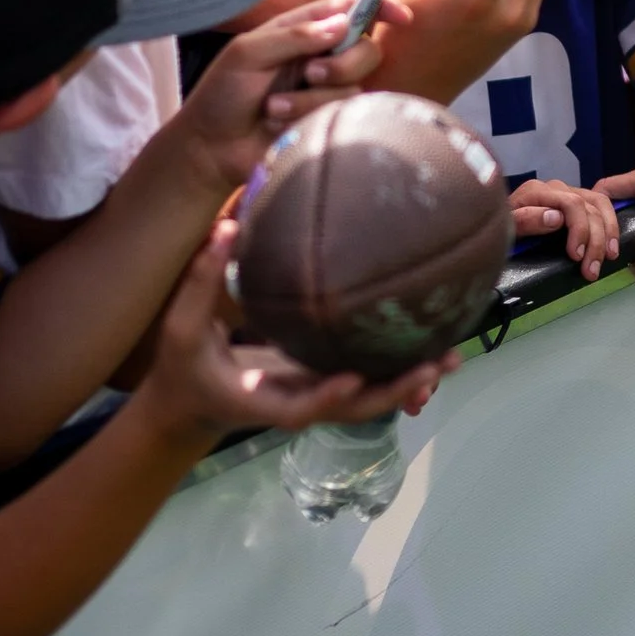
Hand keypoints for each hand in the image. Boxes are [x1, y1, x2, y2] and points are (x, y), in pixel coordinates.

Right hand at [135, 221, 453, 452]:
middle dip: (396, 390)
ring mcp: (314, 396)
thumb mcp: (180, 327)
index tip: (354, 378)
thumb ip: (201, 280)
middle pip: (354, 407)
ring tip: (453, 357)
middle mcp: (298, 403)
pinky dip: (397, 369)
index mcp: (263, 400)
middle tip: (437, 364)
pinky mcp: (322, 385)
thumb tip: (226, 228)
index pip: (301, 406)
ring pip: (369, 397)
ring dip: (410, 381)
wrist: (187, 402)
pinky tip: (430, 343)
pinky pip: (366, 380)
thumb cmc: (183, 365)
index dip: (328, 395)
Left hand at [169, 0, 390, 194]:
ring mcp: (327, 92)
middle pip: (367, 49)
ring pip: (353, 87)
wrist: (211, 148)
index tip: (400, 16)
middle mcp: (323, 57)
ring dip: (310, 99)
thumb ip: (293, 34)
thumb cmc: (222, 94)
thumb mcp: (247, 53)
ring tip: (273, 109)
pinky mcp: (327, 122)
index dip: (379, 6)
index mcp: (303, 30)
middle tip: (310, 74)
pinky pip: (340, 115)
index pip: (351, 8)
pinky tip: (279, 125)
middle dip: (344, 62)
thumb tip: (343, 24)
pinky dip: (307, 117)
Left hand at [509, 177, 622, 281]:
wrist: (493, 227)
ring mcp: (568, 192)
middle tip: (591, 269)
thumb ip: (526, 220)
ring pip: (600, 205)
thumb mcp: (505, 228)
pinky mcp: (577, 200)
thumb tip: (556, 218)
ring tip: (608, 258)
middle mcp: (556, 188)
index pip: (571, 203)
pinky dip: (610, 225)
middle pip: (588, 207)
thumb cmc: (499, 230)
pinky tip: (612, 243)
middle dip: (594, 240)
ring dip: (607, 234)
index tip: (576, 255)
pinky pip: (601, 206)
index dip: (579, 229)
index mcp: (537, 191)